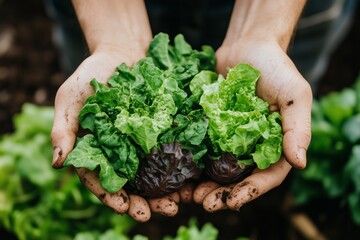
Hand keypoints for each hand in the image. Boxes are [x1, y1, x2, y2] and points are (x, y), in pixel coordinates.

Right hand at [51, 47, 179, 221]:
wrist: (123, 53)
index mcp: (97, 152)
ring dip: (165, 193)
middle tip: (156, 214)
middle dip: (143, 203)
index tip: (124, 208)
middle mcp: (121, 154)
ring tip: (177, 203)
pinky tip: (190, 178)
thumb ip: (64, 130)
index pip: (101, 182)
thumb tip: (57, 164)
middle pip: (132, 186)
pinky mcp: (162, 132)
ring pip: (154, 176)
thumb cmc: (92, 75)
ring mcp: (143, 144)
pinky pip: (171, 153)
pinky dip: (179, 168)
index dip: (112, 197)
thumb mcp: (71, 99)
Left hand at [192, 39, 311, 211]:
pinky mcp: (211, 126)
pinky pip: (201, 147)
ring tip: (186, 194)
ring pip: (216, 168)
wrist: (247, 46)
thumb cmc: (276, 68)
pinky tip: (176, 168)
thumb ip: (298, 128)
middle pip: (237, 177)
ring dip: (203, 183)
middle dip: (221, 194)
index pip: (266, 176)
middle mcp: (252, 145)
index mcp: (275, 144)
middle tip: (203, 203)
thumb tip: (300, 163)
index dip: (250, 192)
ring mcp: (229, 137)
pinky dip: (191, 160)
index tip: (232, 202)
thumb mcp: (294, 96)